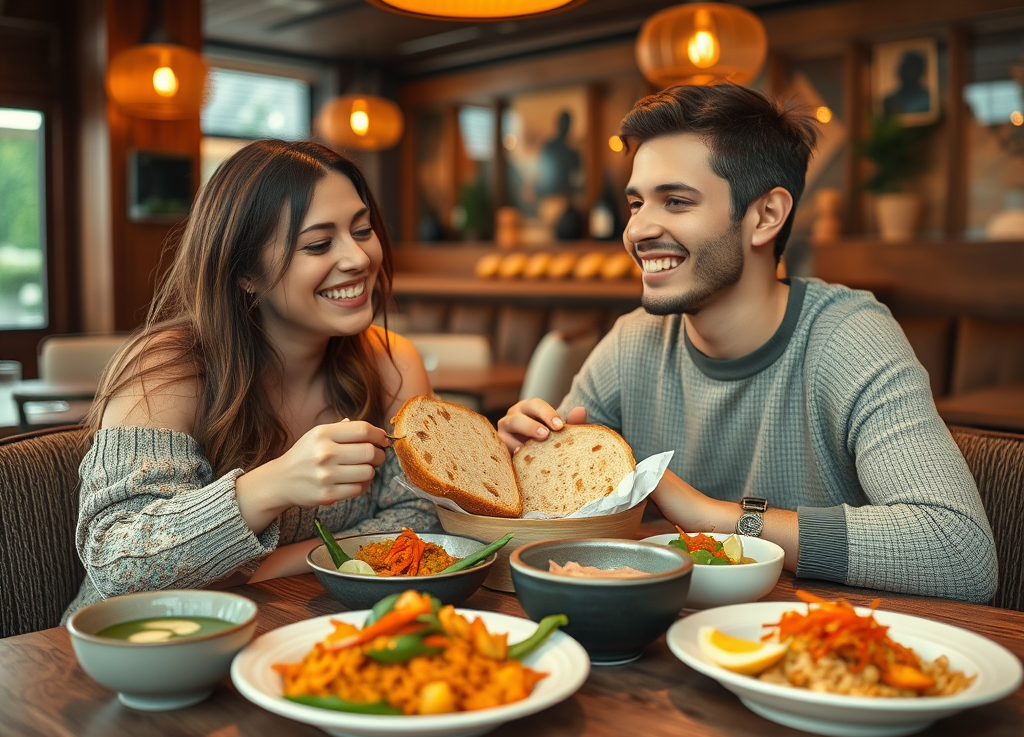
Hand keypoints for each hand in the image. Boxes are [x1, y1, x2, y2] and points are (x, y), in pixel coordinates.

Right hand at [236, 419, 388, 532]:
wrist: (281, 481)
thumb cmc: (305, 455)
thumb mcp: (318, 434)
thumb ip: (345, 429)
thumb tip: (378, 432)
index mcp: (323, 433)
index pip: (363, 430)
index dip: (379, 435)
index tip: (383, 440)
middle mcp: (324, 453)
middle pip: (369, 452)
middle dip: (378, 454)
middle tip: (375, 456)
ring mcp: (326, 475)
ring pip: (368, 472)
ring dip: (370, 471)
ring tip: (362, 469)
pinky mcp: (327, 495)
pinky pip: (359, 489)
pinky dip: (361, 485)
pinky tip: (354, 481)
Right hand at [496, 398, 587, 452]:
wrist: (538, 457)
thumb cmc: (552, 439)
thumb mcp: (563, 431)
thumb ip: (573, 422)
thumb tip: (581, 410)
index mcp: (529, 408)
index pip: (536, 405)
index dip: (547, 414)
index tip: (560, 426)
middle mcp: (514, 417)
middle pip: (518, 418)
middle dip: (531, 426)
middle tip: (545, 435)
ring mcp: (503, 432)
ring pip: (506, 432)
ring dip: (516, 440)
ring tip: (527, 449)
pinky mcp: (499, 448)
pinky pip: (501, 449)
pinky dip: (508, 453)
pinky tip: (518, 460)